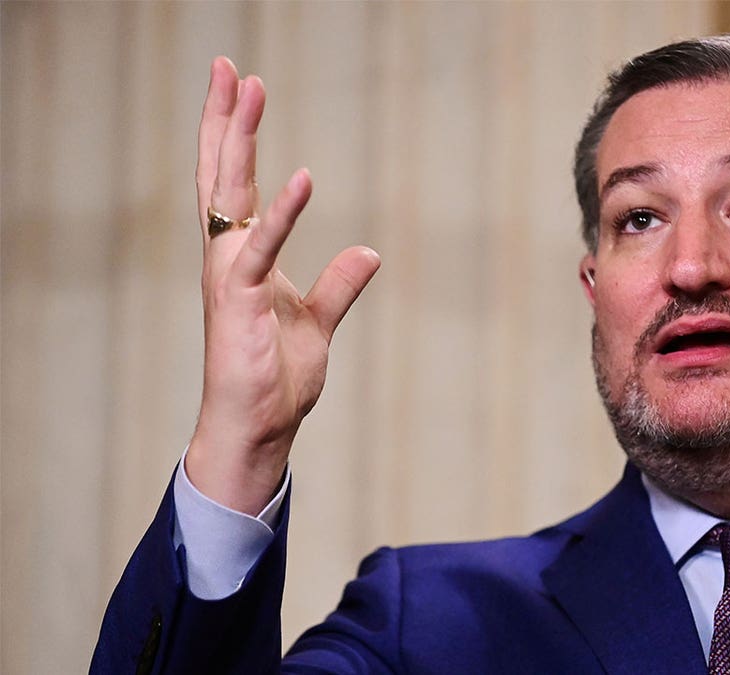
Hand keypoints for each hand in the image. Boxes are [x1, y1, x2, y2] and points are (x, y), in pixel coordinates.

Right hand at [186, 57, 379, 514]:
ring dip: (238, 140)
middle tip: (226, 66)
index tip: (238, 88)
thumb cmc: (277, 377)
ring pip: (229, 195)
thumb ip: (340, 285)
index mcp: (244, 257)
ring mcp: (230, 276)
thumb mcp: (319, 322)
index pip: (234, 184)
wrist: (260, 427)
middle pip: (222, 174)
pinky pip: (260, 248)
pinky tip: (303, 177)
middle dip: (224, 119)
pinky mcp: (239, 301)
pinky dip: (282, 213)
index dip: (233, 136)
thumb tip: (370, 252)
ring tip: (246, 90)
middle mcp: (229, 257)